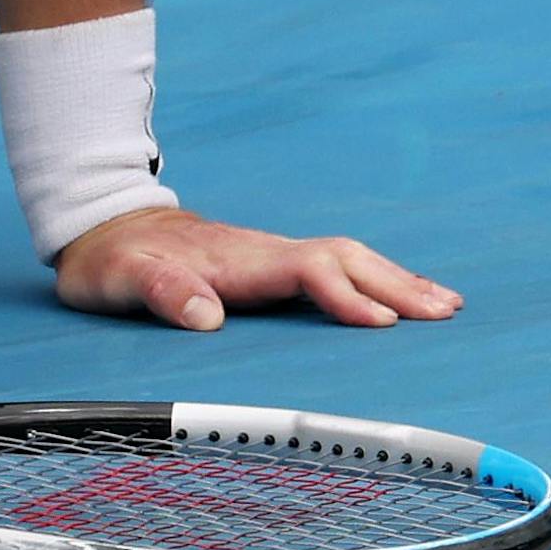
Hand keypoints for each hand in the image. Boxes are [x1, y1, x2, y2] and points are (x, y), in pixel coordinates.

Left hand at [54, 207, 461, 330]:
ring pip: (347, 259)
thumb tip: (206, 317)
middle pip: (343, 258)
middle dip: (395, 283)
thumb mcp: (119, 278)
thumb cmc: (110, 260)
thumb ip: (160, 292)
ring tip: (445, 304)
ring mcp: (271, 256)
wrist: (104, 225)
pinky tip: (396, 298)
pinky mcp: (271, 266)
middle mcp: (264, 253)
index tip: (382, 324)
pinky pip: (335, 268)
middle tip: (446, 313)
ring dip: (395, 279)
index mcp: (237, 260)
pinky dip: (375, 280)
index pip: (306, 270)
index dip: (345, 296)